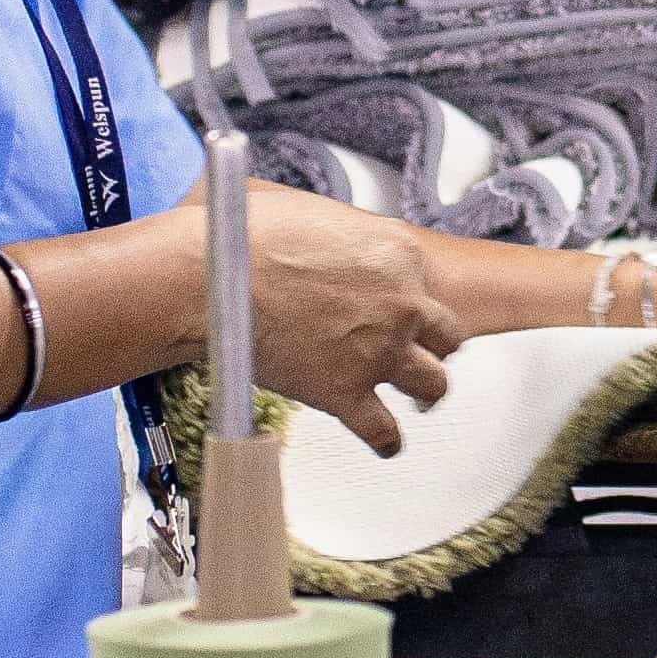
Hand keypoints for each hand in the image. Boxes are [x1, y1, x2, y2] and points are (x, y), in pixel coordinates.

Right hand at [239, 184, 466, 455]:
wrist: (210, 278)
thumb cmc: (247, 239)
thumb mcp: (320, 214)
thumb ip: (352, 239)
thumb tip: (347, 251)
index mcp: (396, 254)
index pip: (426, 283)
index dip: (410, 296)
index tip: (398, 306)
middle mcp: (400, 304)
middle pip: (446, 333)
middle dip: (432, 342)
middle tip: (418, 348)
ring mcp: (376, 351)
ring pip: (433, 383)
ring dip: (426, 391)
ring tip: (419, 397)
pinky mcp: (345, 392)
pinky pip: (384, 431)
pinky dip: (387, 441)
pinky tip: (386, 443)